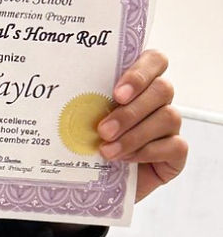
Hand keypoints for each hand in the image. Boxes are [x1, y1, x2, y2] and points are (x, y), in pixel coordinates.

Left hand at [97, 49, 186, 202]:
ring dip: (134, 135)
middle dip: (131, 111)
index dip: (140, 73)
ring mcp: (171, 124)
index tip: (117, 93)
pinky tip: (124, 159)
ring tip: (107, 150)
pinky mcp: (177, 150)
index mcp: (137, 81)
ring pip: (169, 117)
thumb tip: (59, 88)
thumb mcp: (82, 113)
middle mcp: (158, 99)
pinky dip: (146, 152)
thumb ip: (84, 98)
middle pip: (162, 89)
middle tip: (103, 129)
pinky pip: (174, 146)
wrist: (98, 177)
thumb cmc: (88, 137)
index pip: (154, 60)